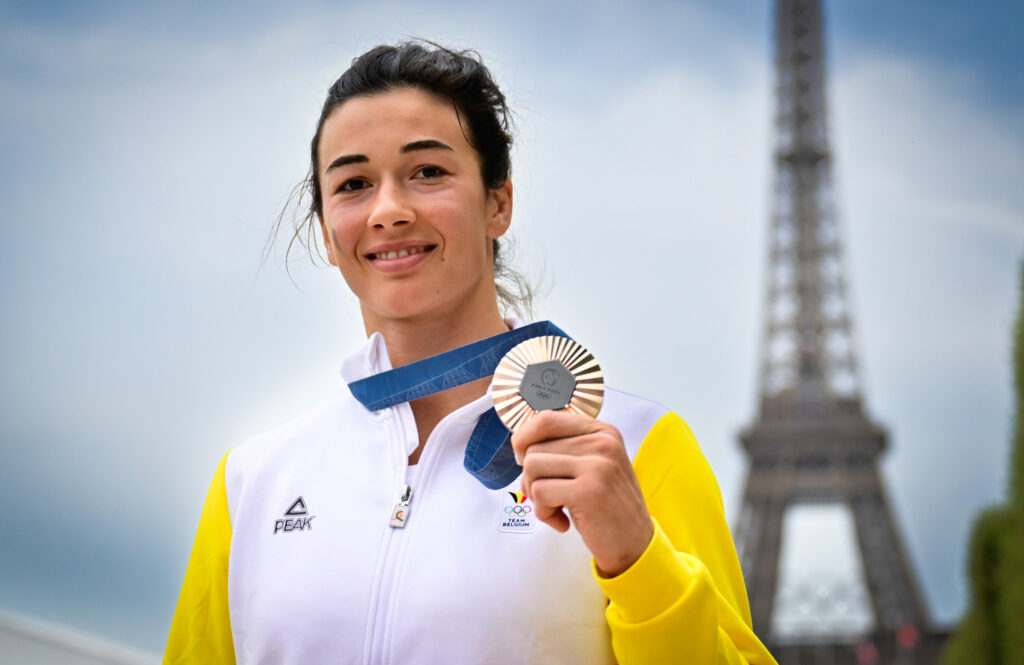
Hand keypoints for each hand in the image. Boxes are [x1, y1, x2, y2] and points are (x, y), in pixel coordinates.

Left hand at [511, 410, 654, 576]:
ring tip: (557, 508)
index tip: (525, 460)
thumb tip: (520, 442)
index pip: (546, 419)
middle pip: (534, 447)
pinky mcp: (588, 491)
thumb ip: (565, 448)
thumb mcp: (592, 465)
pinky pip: (540, 492)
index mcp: (602, 432)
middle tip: (549, 497)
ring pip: (532, 467)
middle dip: (530, 477)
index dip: (524, 439)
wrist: (634, 544)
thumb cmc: (605, 507)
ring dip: (536, 496)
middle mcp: (602, 443)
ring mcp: (598, 466)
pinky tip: (563, 521)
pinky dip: (543, 513)